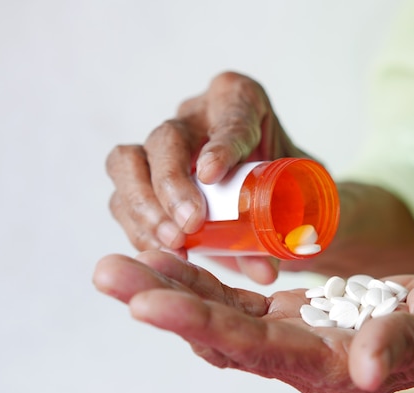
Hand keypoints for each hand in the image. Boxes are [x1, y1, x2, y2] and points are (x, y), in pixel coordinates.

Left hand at [92, 252, 413, 392]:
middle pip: (220, 335)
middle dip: (163, 304)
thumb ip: (408, 343)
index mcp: (335, 370)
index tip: (143, 301)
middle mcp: (304, 360)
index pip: (254, 349)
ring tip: (121, 261)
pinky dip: (205, 279)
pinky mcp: (298, 316)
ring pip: (222, 315)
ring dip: (173, 288)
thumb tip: (366, 366)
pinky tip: (176, 256)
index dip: (199, 325)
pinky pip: (241, 299)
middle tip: (106, 272)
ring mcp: (297, 338)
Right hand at [105, 72, 309, 282]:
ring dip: (145, 207)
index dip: (219, 144)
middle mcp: (195, 116)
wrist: (269, 193)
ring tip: (173, 242)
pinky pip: (121, 197)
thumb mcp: (292, 199)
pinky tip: (160, 249)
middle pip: (167, 137)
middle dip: (173, 184)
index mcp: (240, 101)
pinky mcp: (139, 175)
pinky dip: (137, 228)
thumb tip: (263, 270)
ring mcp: (161, 144)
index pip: (231, 113)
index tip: (212, 175)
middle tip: (191, 224)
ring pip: (128, 162)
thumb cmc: (282, 184)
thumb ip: (281, 230)